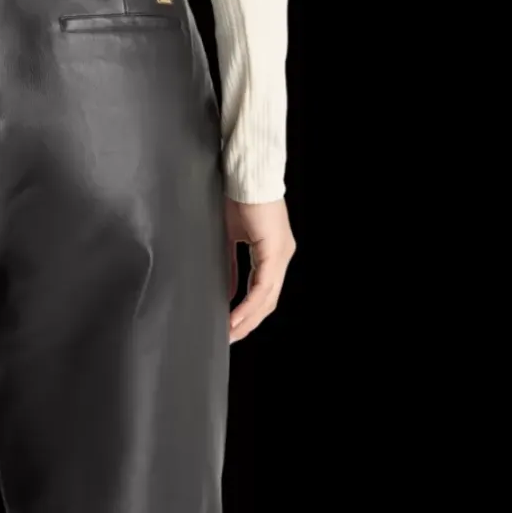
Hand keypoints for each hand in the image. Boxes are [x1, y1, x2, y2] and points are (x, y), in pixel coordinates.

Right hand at [226, 199, 295, 344]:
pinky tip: (235, 317)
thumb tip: (230, 292)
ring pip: (267, 298)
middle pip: (268, 300)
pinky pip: (261, 287)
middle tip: (230, 338)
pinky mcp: (274, 251)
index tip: (231, 328)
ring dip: (247, 319)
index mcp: (272, 252)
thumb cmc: (236, 196)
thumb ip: (232, 267)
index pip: (263, 292)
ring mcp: (280, 253)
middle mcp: (282, 255)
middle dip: (248, 323)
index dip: (248, 313)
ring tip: (230, 334)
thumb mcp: (230, 239)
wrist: (244, 174)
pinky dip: (247, 305)